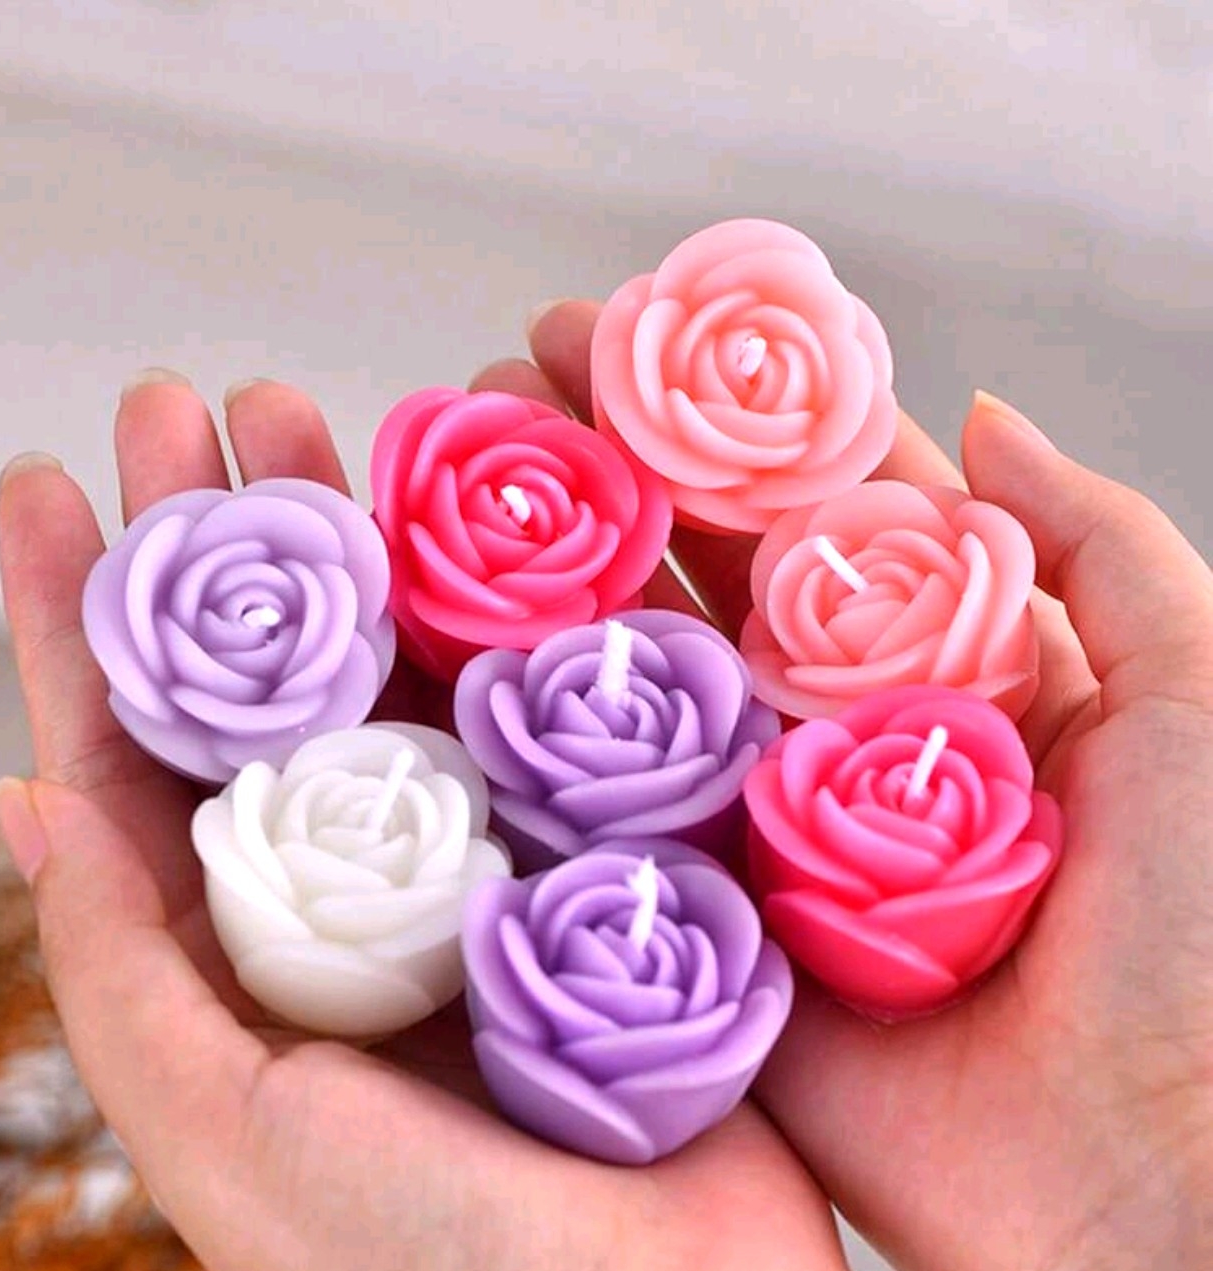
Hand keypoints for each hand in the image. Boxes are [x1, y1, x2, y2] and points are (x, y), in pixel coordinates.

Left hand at [0, 376, 846, 1270]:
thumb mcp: (246, 1140)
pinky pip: (548, 698)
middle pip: (278, 671)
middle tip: (200, 405)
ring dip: (366, 537)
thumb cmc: (446, 1267)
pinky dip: (519, 603)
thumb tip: (30, 804)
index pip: (141, 748)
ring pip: (407, 657)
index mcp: (261, 934)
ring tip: (331, 417)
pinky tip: (500, 515)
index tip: (50, 485)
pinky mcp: (604, 838)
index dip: (83, 615)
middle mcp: (365, 869)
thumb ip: (137, 980)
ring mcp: (489, 842)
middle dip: (227, 534)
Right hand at [480, 304, 1212, 1270]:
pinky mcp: (710, 912)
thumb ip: (1102, 546)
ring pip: (649, 673)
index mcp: (953, 665)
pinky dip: (546, 733)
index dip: (744, 417)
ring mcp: (765, 819)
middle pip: (714, 569)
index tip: (657, 334)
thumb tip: (989, 412)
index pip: (829, 506)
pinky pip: (616, 810)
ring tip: (474, 473)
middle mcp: (843, 729)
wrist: (1144, 1178)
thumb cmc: (1207, 936)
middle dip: (621, 466)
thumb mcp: (1194, 698)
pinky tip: (470, 642)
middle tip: (523, 372)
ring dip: (564, 575)